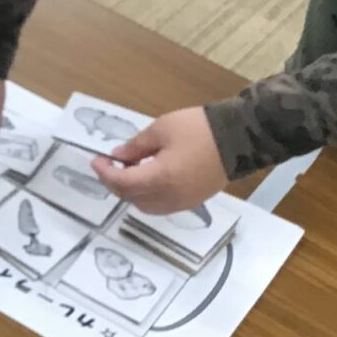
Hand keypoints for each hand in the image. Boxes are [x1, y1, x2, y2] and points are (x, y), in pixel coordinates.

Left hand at [92, 107, 225, 213]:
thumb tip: (118, 157)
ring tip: (127, 170)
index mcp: (160, 179)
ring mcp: (183, 203)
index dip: (105, 173)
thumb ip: (136, 146)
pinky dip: (147, 196)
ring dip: (131, 192)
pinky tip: (147, 177)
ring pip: (145, 206)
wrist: (240, 138)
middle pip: (131, 198)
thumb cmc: (199, 129)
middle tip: (109, 164)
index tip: (96, 160)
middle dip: (115, 183)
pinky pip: (162, 206)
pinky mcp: (193, 202)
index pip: (122, 183)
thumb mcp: (161, 129)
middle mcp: (170, 198)